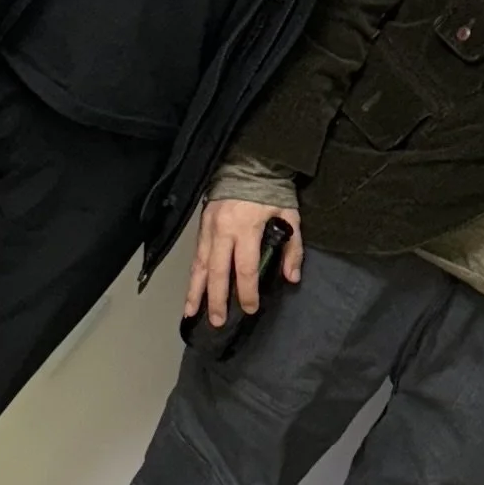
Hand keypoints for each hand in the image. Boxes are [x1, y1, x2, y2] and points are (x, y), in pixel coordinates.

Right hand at [184, 194, 300, 330]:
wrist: (248, 162)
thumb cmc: (271, 190)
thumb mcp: (290, 215)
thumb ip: (293, 248)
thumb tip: (291, 278)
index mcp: (246, 228)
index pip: (245, 268)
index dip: (247, 291)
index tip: (250, 308)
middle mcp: (222, 231)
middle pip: (217, 272)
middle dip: (216, 299)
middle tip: (217, 321)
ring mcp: (208, 229)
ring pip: (200, 266)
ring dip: (195, 291)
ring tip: (192, 313)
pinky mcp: (201, 227)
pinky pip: (196, 256)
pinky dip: (193, 276)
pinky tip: (190, 292)